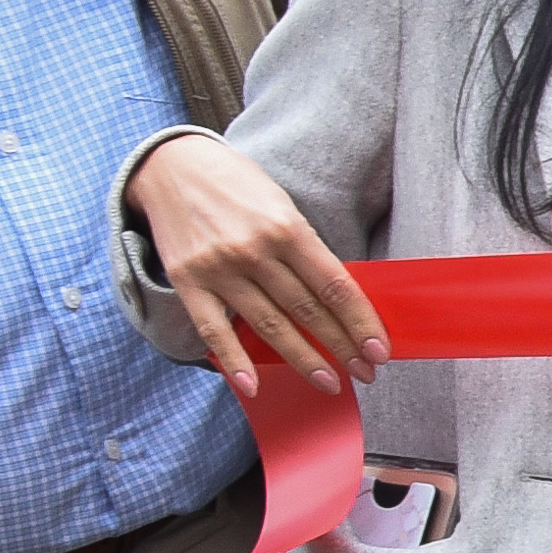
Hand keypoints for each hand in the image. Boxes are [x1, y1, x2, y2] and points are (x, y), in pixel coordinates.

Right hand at [125, 131, 382, 399]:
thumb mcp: (282, 206)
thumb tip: (338, 297)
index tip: (380, 350)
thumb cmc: (238, 186)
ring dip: (303, 359)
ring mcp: (219, 269)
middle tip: (367, 372)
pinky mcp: (187, 282)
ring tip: (330, 382)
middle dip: (342, 346)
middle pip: (308, 311)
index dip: (360, 322)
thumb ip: (306, 250)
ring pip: (269, 326)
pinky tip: (253, 386)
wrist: (171, 166)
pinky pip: (214, 330)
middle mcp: (254, 251)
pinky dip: (234, 360)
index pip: (335, 287)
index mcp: (287, 229)